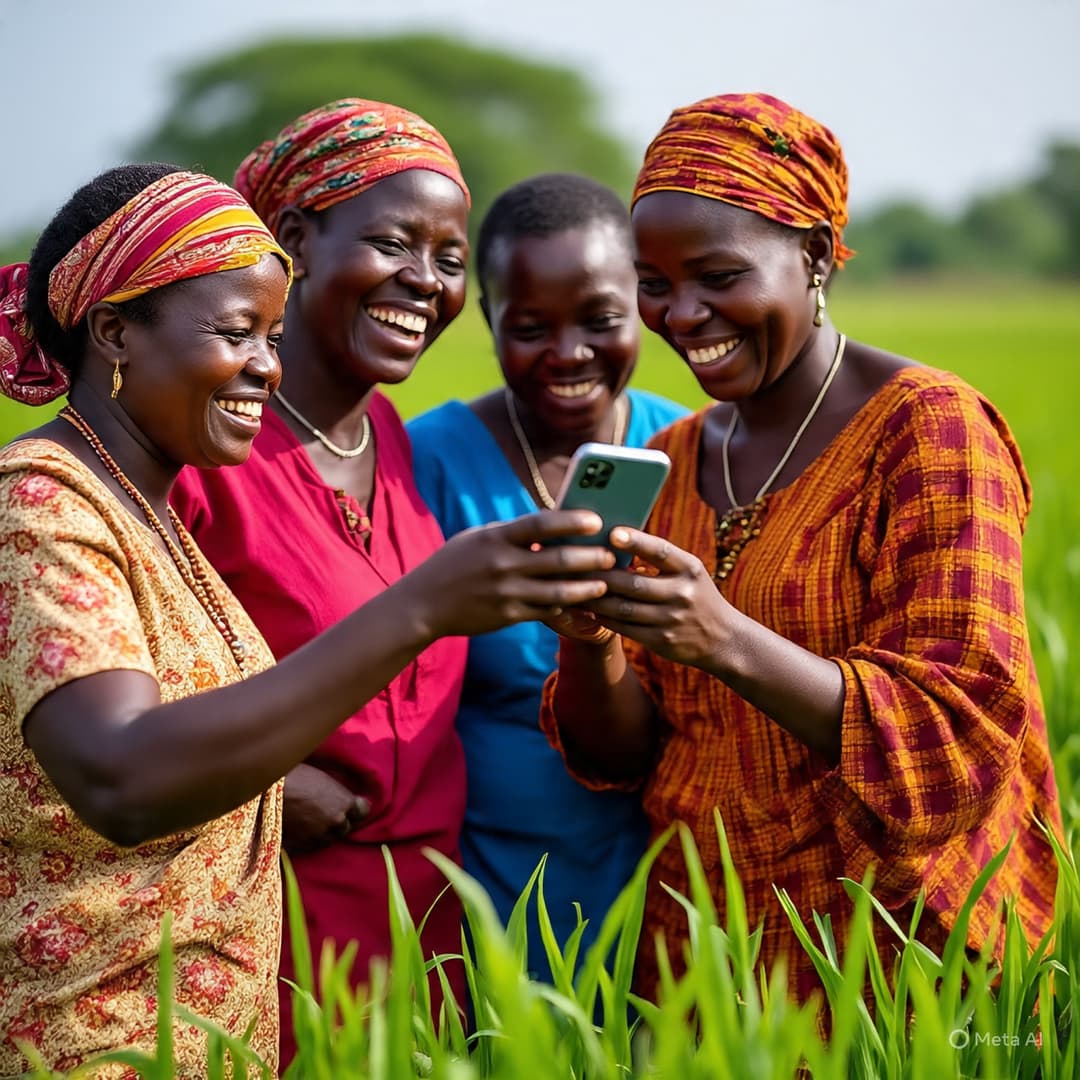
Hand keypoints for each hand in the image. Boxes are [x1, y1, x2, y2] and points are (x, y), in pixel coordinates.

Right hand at [282, 763, 369, 852]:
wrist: (264, 792)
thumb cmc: (292, 775)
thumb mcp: (321, 778)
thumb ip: (335, 791)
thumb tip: (339, 794)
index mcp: (344, 802)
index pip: (363, 811)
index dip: (356, 808)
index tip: (350, 805)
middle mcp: (336, 822)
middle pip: (346, 827)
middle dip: (338, 821)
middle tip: (326, 813)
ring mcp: (319, 836)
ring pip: (329, 839)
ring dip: (324, 832)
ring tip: (312, 822)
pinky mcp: (303, 846)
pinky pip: (312, 846)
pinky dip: (309, 839)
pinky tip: (301, 829)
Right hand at [406, 510, 615, 639]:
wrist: (424, 604)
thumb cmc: (454, 564)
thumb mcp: (478, 538)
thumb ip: (512, 533)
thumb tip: (551, 523)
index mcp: (496, 538)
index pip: (541, 524)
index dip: (572, 521)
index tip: (596, 520)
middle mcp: (503, 565)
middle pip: (559, 560)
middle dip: (591, 558)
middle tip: (611, 555)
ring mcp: (507, 593)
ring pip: (559, 591)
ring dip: (587, 587)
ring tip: (604, 583)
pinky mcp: (509, 616)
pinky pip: (546, 611)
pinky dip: (565, 606)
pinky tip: (579, 602)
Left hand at [579, 527, 732, 669]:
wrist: (724, 639)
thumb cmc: (697, 596)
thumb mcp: (690, 573)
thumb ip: (661, 558)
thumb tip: (615, 539)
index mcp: (690, 569)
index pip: (661, 551)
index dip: (637, 542)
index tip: (612, 533)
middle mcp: (682, 594)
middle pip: (634, 583)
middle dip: (602, 575)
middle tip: (575, 566)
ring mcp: (671, 620)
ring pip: (624, 608)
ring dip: (596, 599)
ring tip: (574, 589)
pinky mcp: (662, 641)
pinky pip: (625, 628)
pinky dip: (605, 618)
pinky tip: (591, 610)